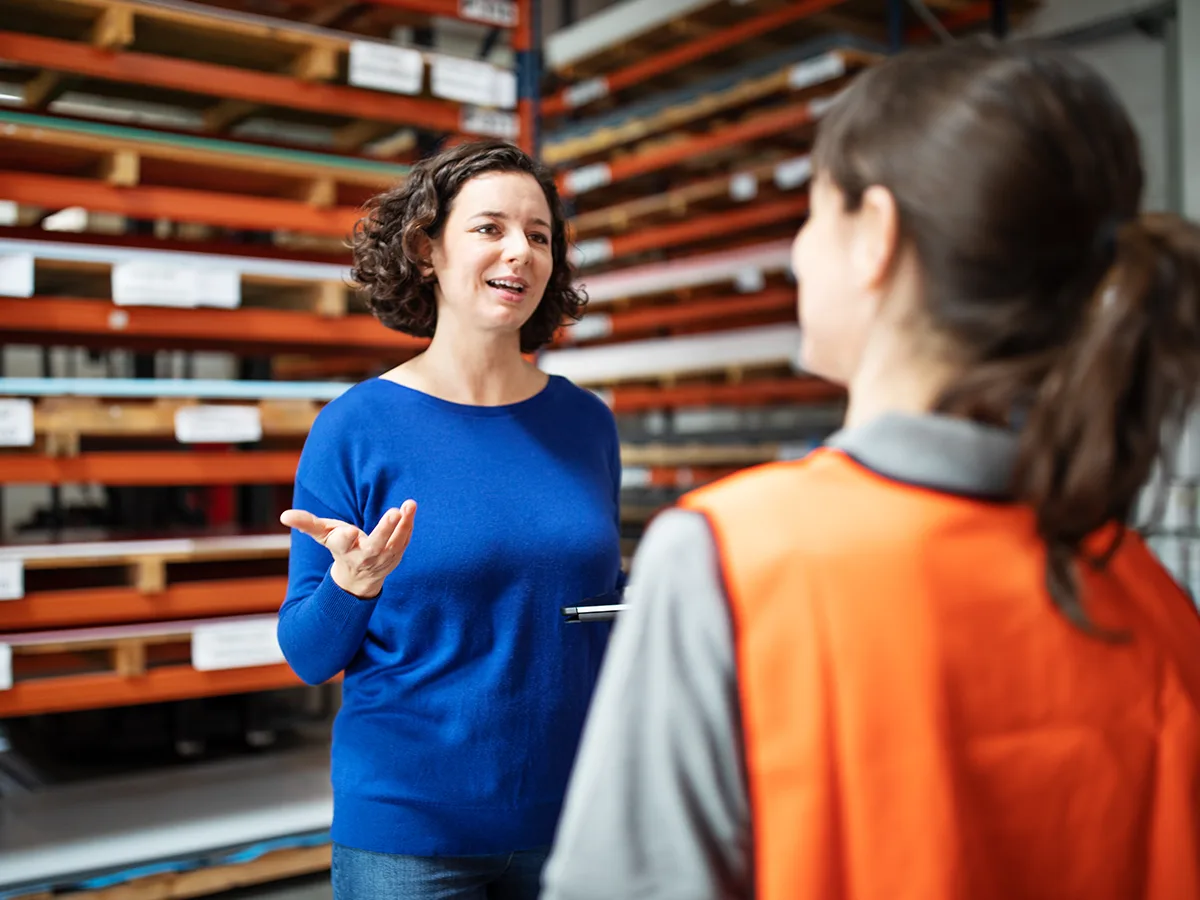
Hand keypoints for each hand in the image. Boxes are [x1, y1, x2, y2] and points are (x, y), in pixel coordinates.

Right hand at [281, 500, 416, 598]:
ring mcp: (382, 558)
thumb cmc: (340, 547)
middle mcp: (364, 556)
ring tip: (409, 504)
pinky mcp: (396, 556)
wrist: (359, 576)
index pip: (342, 544)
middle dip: (384, 530)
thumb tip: (284, 516)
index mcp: (343, 550)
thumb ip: (306, 523)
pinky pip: (404, 541)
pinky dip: (409, 526)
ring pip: (395, 543)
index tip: (349, 531)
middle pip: (375, 545)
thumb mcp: (322, 535)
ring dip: (403, 524)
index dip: (345, 537)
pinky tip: (411, 508)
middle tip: (393, 513)